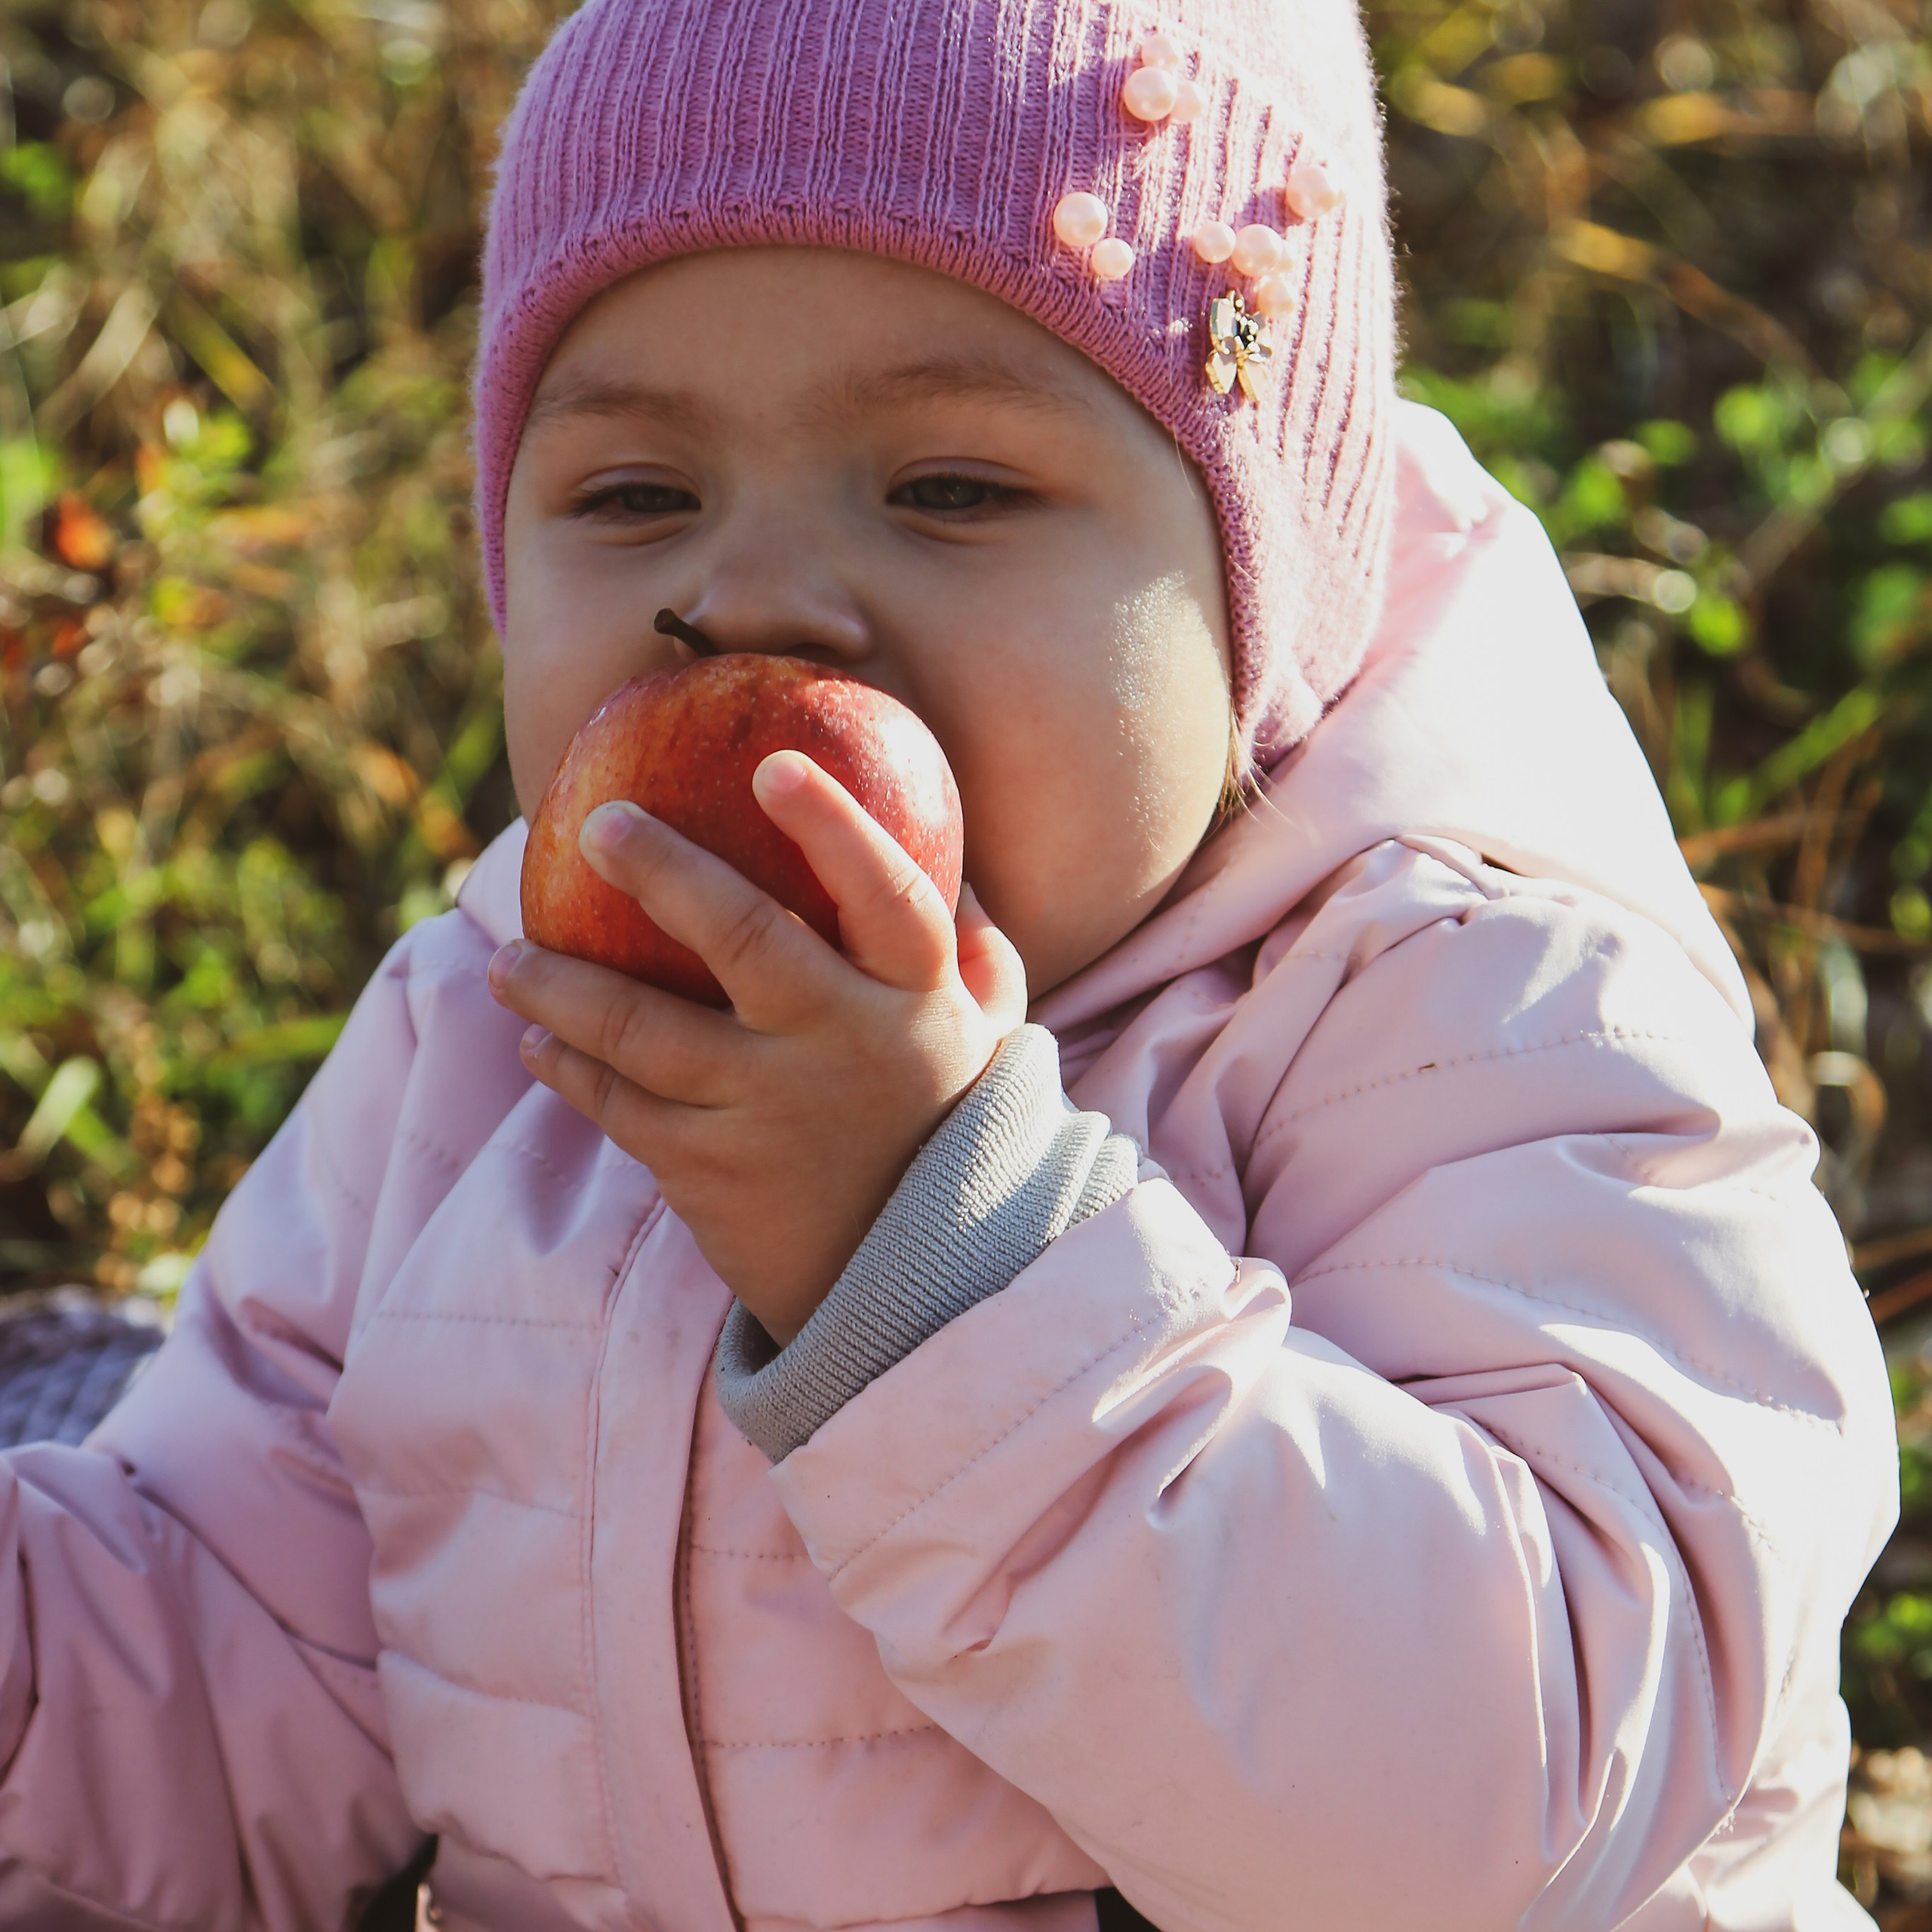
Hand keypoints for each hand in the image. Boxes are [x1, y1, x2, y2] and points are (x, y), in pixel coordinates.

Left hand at [487, 751, 1027, 1343]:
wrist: (915, 1292)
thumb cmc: (945, 1129)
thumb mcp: (988, 1039)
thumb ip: (973, 952)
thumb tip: (954, 863)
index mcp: (916, 1002)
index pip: (887, 896)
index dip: (834, 828)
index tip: (773, 766)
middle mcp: (843, 1048)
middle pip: (745, 940)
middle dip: (664, 872)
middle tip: (599, 826)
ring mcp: (770, 1113)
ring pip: (644, 1030)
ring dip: (563, 986)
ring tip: (508, 959)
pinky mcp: (709, 1174)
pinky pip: (621, 1107)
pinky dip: (569, 1069)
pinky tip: (536, 1040)